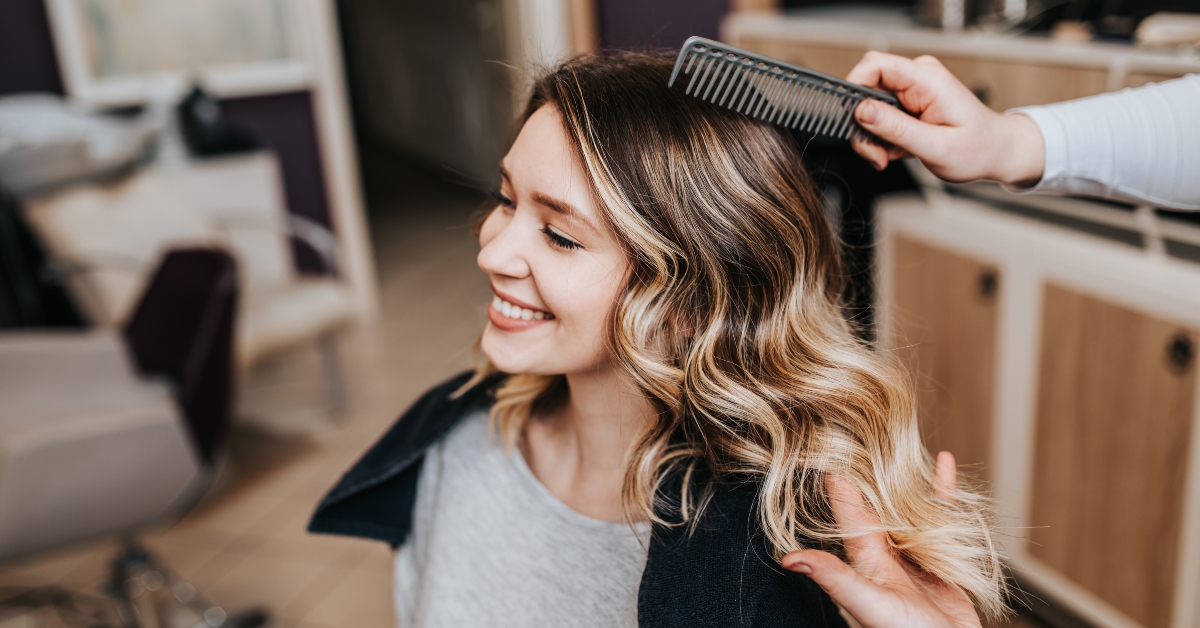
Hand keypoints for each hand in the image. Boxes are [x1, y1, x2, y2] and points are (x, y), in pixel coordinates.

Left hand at [781, 452, 980, 627]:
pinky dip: (942, 488)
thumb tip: (787, 559)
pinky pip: (941, 514)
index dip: (836, 475)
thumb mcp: (868, 604)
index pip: (847, 506)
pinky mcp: (941, 559)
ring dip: (903, 475)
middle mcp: (885, 552)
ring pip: (906, 504)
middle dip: (867, 467)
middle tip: (859, 426)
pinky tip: (944, 463)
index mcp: (865, 557)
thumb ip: (835, 578)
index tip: (823, 439)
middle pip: (874, 499)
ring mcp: (912, 554)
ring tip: (896, 439)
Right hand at [845, 52, 1043, 186]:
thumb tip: (862, 111)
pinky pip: (879, 114)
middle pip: (867, 89)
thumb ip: (896, 129)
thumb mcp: (936, 147)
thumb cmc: (977, 149)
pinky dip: (881, 137)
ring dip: (872, 136)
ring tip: (887, 156)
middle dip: (863, 125)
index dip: (854, 87)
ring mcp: (913, 88)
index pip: (876, 65)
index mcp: (928, 81)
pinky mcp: (909, 101)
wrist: (996, 151)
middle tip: (875, 154)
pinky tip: (897, 150)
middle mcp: (919, 78)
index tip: (852, 120)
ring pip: (869, 106)